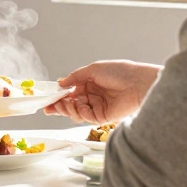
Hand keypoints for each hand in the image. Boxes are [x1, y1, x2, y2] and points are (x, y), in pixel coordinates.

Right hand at [44, 60, 160, 124]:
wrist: (138, 84)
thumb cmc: (120, 72)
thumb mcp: (93, 69)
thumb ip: (75, 77)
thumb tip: (61, 83)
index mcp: (91, 83)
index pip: (71, 92)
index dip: (59, 96)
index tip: (47, 99)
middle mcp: (94, 96)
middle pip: (72, 104)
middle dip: (59, 106)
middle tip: (49, 107)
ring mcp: (98, 107)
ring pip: (77, 112)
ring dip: (67, 109)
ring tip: (63, 104)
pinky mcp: (104, 117)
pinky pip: (86, 117)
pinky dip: (80, 113)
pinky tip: (79, 107)